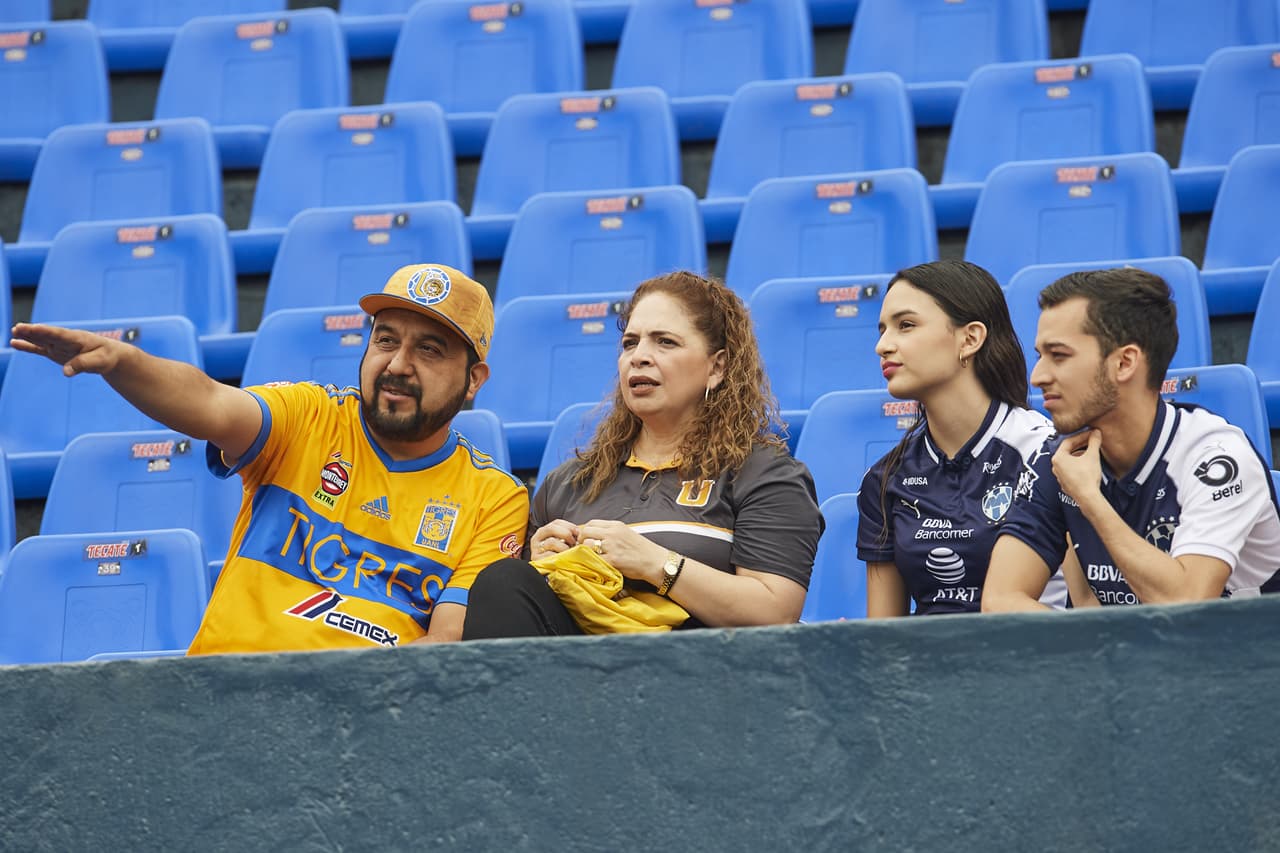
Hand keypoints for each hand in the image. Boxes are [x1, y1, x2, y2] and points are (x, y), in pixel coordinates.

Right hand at [10, 323, 124, 376]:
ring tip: (14, 332)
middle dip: (33, 332)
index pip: (60, 334)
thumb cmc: (106, 356)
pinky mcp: (55, 352)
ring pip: (41, 340)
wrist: (109, 356)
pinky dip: (28, 346)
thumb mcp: (99, 361)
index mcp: (77, 338)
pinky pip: (39, 349)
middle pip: (47, 335)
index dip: (48, 331)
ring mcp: (58, 345)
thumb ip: (82, 365)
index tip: (35, 328)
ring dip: (27, 336)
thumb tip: (65, 372)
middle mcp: (65, 340)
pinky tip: (15, 343)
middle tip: (18, 328)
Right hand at [530, 519, 579, 560]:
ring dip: (564, 547)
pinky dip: (560, 556)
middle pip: (552, 528)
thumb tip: (581, 532)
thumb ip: (569, 536)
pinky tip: (564, 559)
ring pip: (552, 542)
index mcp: (543, 532)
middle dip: (566, 534)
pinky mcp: (537, 559)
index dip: (569, 526)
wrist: (550, 575)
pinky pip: (550, 555)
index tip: (578, 532)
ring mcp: (536, 549)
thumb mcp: (562, 543)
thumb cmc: (559, 557)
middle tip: (574, 542)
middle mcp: (537, 538)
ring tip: (569, 553)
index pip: (556, 522)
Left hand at [577, 519, 666, 583]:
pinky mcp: (613, 560)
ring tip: (587, 556)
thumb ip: (611, 532)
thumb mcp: (627, 533)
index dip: (585, 530)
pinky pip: (594, 559)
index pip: (592, 522)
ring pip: (587, 544)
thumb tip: (595, 535)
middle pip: (586, 531)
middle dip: (581, 540)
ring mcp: (612, 546)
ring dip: (584, 551)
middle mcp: (612, 533)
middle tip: (582, 548)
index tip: (585, 538)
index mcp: (616, 525)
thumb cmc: (642, 550)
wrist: (655, 561)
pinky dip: (591, 562)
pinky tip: (594, 564)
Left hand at [1051, 429, 1103, 506]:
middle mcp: (1055, 466)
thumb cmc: (1087, 477)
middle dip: (1081, 444)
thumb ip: (1094, 442)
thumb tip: (1096, 432)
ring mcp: (1059, 475)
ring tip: (1091, 451)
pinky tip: (1088, 464)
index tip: (1091, 433)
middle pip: (1068, 450)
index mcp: (1058, 458)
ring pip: (1070, 460)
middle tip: (1092, 440)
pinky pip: (1071, 469)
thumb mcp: (1092, 456)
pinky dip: (1079, 463)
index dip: (1081, 435)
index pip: (1069, 441)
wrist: (1088, 497)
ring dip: (1080, 453)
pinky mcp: (1065, 482)